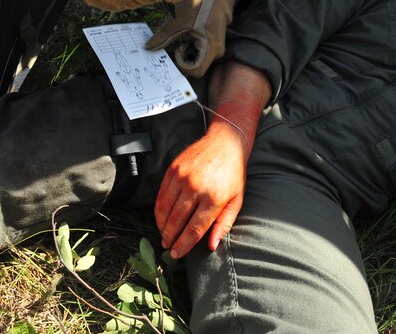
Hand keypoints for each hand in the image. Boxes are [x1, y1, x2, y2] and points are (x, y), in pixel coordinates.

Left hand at [145, 0, 233, 76]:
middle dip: (183, 60)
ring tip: (181, 36)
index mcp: (210, 48)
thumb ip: (164, 36)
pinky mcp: (213, 40)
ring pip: (197, 58)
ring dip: (187, 52)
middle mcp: (216, 51)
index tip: (177, 50)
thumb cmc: (201, 2)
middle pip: (196, 67)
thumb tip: (148, 48)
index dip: (182, 65)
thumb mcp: (179, 19)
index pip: (195, 71)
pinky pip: (200, 50)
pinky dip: (191, 46)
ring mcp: (216, 46)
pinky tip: (186, 33)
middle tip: (175, 45)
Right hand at [154, 122, 248, 258]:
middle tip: (167, 247)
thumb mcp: (236, 200)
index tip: (176, 254)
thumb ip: (224, 224)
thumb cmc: (233, 174)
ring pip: (165, 209)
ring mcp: (182, 177)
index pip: (194, 229)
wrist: (226, 142)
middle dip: (170, 238)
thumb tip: (211, 246)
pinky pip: (161, 194)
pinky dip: (159, 209)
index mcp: (214, 198)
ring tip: (163, 234)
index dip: (183, 245)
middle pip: (176, 221)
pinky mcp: (173, 169)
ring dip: (162, 225)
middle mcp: (196, 188)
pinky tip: (161, 217)